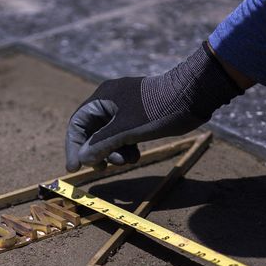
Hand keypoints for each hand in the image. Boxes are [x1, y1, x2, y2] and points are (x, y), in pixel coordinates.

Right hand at [64, 42, 243, 171]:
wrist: (192, 96)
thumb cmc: (157, 110)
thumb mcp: (126, 130)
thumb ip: (101, 144)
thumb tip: (83, 159)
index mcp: (103, 98)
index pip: (78, 123)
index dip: (74, 146)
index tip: (74, 168)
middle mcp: (110, 102)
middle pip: (92, 132)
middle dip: (97, 152)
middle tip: (102, 169)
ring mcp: (125, 110)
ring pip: (109, 137)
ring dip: (114, 152)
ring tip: (126, 160)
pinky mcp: (138, 118)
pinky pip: (123, 137)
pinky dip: (126, 148)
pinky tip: (136, 155)